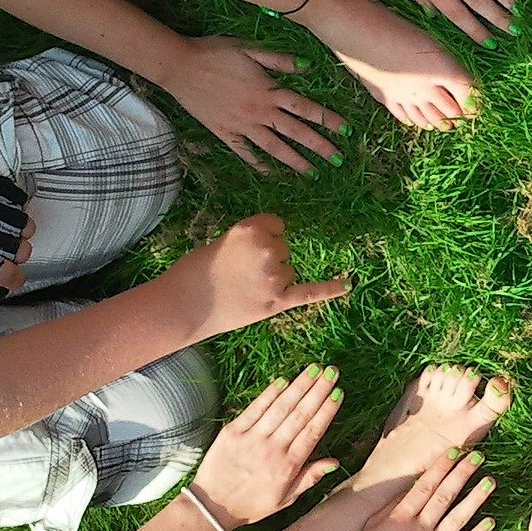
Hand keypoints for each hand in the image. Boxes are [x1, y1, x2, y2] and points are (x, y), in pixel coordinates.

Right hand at [152, 214, 349, 337]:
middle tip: (238, 273)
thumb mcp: (224, 241)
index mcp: (252, 227)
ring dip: (273, 279)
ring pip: (288, 270)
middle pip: (284, 249)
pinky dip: (331, 288)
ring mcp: (274, 275)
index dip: (263, 237)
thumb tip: (276, 247)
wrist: (183, 305)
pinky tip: (348, 283)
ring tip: (243, 288)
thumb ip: (253, 242)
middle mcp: (268, 248)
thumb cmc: (196, 271)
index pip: (277, 225)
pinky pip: (311, 292)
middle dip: (266, 259)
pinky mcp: (277, 301)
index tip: (245, 249)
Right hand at [157, 35, 346, 174]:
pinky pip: (244, 152)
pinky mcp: (224, 133)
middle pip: (295, 133)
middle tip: (337, 160)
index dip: (328, 120)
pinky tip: (270, 172)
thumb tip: (308, 67)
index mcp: (269, 91)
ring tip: (312, 173)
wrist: (180, 66)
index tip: (346, 131)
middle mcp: (259, 112)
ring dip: (295, 161)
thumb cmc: (216, 53)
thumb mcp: (250, 50)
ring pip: (274, 147)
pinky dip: (257, 163)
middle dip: (319, 147)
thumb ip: (279, 61)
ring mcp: (242, 125)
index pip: (306, 109)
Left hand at [189, 364, 344, 529]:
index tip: (338, 392)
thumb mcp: (285, 499)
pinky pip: (255, 409)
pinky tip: (283, 380)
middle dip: (317, 390)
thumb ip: (310, 478)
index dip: (326, 410)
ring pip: (280, 407)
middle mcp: (273, 449)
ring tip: (314, 369)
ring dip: (299, 386)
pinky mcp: (233, 432)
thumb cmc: (251, 505)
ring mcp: (252, 438)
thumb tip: (334, 461)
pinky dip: (270, 393)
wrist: (212, 507)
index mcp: (288, 466)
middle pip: (300, 414)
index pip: (312, 432)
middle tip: (331, 371)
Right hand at [341, 449, 496, 530]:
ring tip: (490, 481)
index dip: (441, 467)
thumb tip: (410, 486)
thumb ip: (391, 507)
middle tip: (478, 456)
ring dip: (475, 498)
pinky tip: (490, 520)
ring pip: (458, 518)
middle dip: (462, 474)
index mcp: (400, 518)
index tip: (454, 451)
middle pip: (444, 496)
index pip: (424, 486)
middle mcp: (418, 530)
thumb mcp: (371, 528)